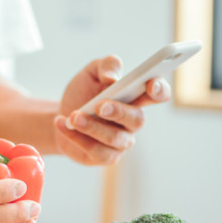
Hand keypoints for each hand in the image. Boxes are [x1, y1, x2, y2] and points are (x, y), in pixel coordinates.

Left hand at [54, 55, 170, 165]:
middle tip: (100, 105)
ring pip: (115, 138)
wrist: (61, 116)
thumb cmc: (82, 93)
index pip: (158, 95)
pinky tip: (62, 124)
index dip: (159, 90)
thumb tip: (113, 77)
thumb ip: (106, 65)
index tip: (150, 84)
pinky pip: (96, 151)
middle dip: (119, 112)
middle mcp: (132, 121)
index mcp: (135, 97)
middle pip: (138, 120)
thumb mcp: (91, 72)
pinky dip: (77, 137)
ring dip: (93, 127)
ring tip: (73, 116)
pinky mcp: (105, 157)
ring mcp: (121, 142)